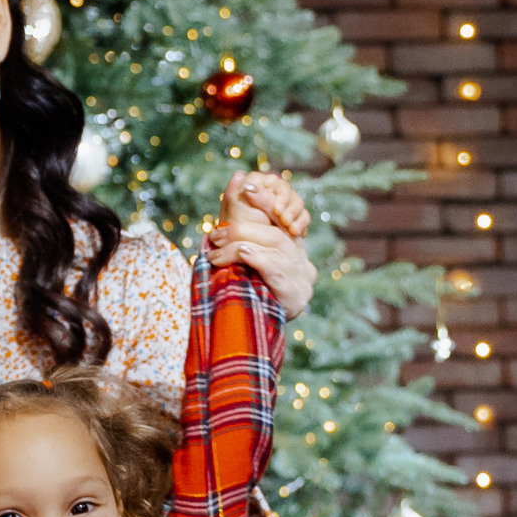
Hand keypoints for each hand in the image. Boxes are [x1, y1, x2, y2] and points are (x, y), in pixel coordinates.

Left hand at [206, 171, 315, 314]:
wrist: (256, 335)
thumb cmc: (248, 294)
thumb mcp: (246, 261)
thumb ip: (242, 229)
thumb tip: (237, 181)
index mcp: (294, 251)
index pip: (282, 219)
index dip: (267, 201)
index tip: (248, 186)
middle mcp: (302, 262)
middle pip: (275, 234)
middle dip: (241, 229)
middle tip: (213, 234)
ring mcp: (302, 279)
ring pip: (273, 247)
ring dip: (239, 244)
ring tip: (214, 250)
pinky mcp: (294, 295)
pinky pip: (275, 269)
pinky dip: (255, 257)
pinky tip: (240, 254)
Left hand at [216, 170, 307, 241]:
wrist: (245, 253)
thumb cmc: (236, 231)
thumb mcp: (236, 211)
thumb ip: (238, 192)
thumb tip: (239, 174)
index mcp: (255, 185)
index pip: (275, 182)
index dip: (279, 196)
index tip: (277, 211)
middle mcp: (268, 190)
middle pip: (288, 192)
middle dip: (290, 208)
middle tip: (285, 223)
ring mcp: (281, 203)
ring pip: (297, 202)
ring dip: (297, 217)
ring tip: (293, 232)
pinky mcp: (290, 217)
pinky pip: (303, 215)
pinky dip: (301, 224)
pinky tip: (298, 234)